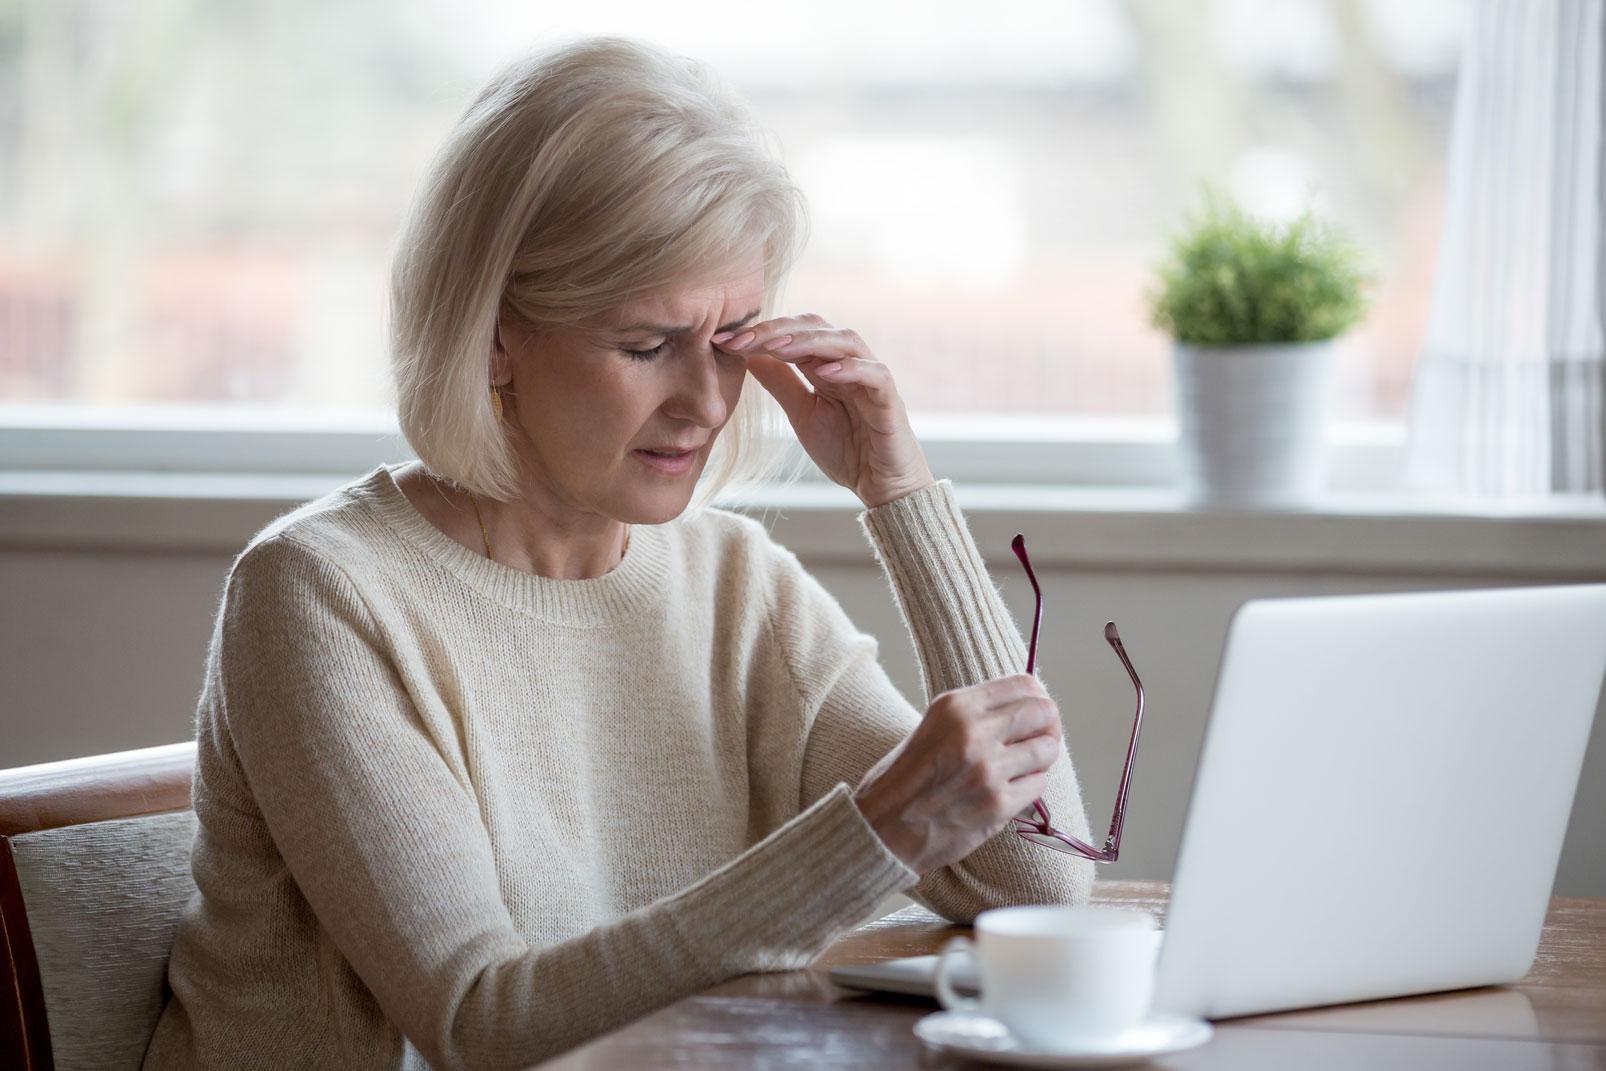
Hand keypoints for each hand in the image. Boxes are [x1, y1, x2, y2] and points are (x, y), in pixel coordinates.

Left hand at [714, 314, 934, 508]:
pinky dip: (851, 368)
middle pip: (816, 327)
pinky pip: (874, 373)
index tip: (723, 341)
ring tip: (777, 347)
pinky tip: (824, 372)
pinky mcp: (890, 399)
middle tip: (742, 339)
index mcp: (826, 365)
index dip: (760, 333)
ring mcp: (871, 377)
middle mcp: (849, 363)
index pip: (793, 334)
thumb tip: (748, 355)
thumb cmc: (848, 450)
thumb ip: (781, 383)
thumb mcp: (802, 414)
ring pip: (844, 341)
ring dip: (809, 341)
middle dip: (777, 331)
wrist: (880, 487)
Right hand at [852, 674, 1063, 872]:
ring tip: (1024, 765)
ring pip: (1047, 750)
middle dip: (1048, 725)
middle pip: (1043, 713)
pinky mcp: (997, 804)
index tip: (1036, 711)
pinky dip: (1030, 786)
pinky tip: (1010, 789)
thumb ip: (976, 714)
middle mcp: (973, 732)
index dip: (1037, 697)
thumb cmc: (906, 777)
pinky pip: (1038, 785)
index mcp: (956, 706)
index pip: (1023, 684)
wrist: (883, 827)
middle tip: (1040, 737)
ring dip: (1042, 757)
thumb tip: (1026, 707)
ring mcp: (988, 769)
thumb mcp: (934, 726)